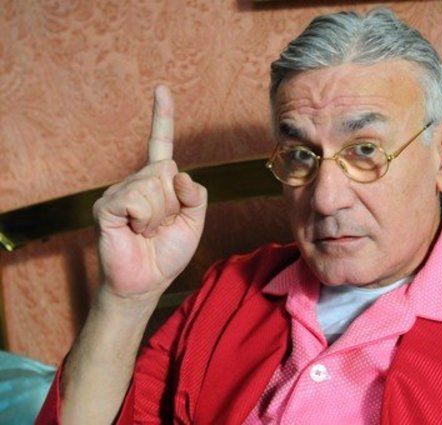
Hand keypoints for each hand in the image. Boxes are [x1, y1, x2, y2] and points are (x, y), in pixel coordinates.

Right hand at [92, 85, 206, 300]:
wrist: (147, 281)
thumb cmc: (168, 252)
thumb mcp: (194, 222)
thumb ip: (195, 195)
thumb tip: (179, 173)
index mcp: (157, 182)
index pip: (160, 144)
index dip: (162, 117)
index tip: (162, 89)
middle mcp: (136, 181)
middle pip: (167, 169)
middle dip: (174, 203)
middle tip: (161, 225)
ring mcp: (119, 191)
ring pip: (155, 185)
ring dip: (160, 214)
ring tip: (147, 231)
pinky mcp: (106, 205)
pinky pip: (139, 199)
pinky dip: (145, 219)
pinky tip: (135, 231)